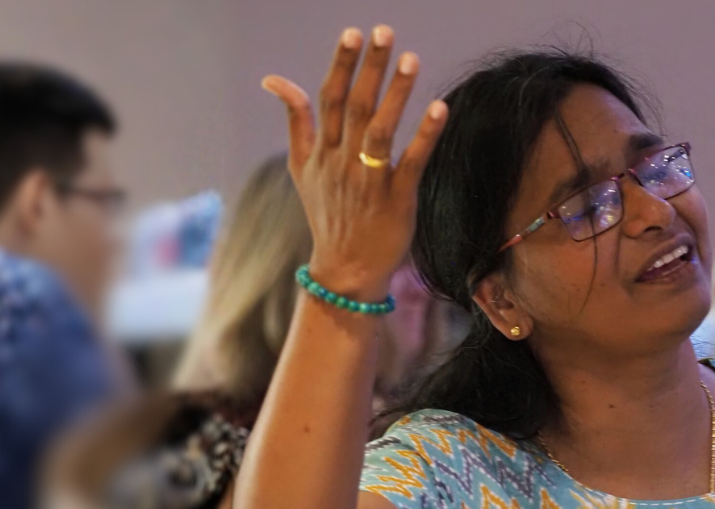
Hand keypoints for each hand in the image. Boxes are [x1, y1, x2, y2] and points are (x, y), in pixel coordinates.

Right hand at [262, 25, 447, 297]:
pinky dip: (424, 136)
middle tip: (384, 32)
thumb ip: (295, 121)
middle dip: (370, 68)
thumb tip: (275, 79)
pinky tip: (439, 108)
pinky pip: (411, 163)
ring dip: (397, 94)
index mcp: (322, 151)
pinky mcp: (396, 199)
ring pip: (381, 130)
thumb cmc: (328, 214)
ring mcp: (369, 181)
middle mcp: (342, 162)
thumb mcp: (301, 168)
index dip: (341, 65)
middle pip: (355, 106)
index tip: (353, 33)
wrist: (344, 269)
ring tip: (411, 59)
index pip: (328, 98)